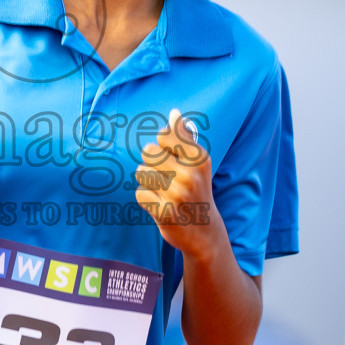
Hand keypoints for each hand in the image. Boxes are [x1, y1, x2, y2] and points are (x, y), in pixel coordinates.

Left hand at [134, 109, 224, 260]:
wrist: (204, 231)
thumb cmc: (197, 189)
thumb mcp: (197, 163)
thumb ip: (184, 137)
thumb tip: (174, 113)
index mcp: (199, 158)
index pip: (164, 135)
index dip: (163, 147)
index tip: (173, 159)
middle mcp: (189, 174)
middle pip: (148, 151)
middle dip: (153, 164)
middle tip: (167, 178)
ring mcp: (176, 194)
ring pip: (141, 172)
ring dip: (148, 182)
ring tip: (164, 192)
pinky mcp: (164, 212)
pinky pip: (140, 193)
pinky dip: (147, 199)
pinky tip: (161, 205)